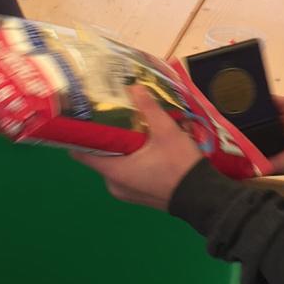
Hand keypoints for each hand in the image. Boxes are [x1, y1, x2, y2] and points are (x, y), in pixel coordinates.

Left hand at [68, 87, 206, 210]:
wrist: (203, 197)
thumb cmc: (179, 165)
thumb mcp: (167, 132)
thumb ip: (149, 108)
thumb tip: (133, 86)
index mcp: (114, 171)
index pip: (81, 154)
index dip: (80, 135)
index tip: (85, 117)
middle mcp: (113, 184)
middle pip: (99, 156)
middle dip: (106, 137)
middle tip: (114, 115)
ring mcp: (124, 192)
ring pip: (113, 164)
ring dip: (120, 148)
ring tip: (132, 127)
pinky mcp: (137, 195)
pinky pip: (125, 173)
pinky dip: (129, 159)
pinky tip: (144, 146)